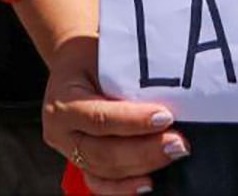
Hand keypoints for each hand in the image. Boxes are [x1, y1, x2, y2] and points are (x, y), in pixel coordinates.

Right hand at [41, 43, 186, 195]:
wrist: (74, 62)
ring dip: (142, 166)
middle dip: (144, 151)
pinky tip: (148, 182)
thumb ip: (128, 76)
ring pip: (104, 170)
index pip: (100, 118)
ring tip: (174, 153)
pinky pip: (99, 183)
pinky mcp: (78, 162)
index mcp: (63, 101)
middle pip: (102, 151)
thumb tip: (171, 88)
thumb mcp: (106, 55)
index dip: (133, 122)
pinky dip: (124, 187)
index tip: (165, 117)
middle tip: (178, 143)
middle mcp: (59, 131)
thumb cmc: (93, 55)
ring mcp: (67, 150)